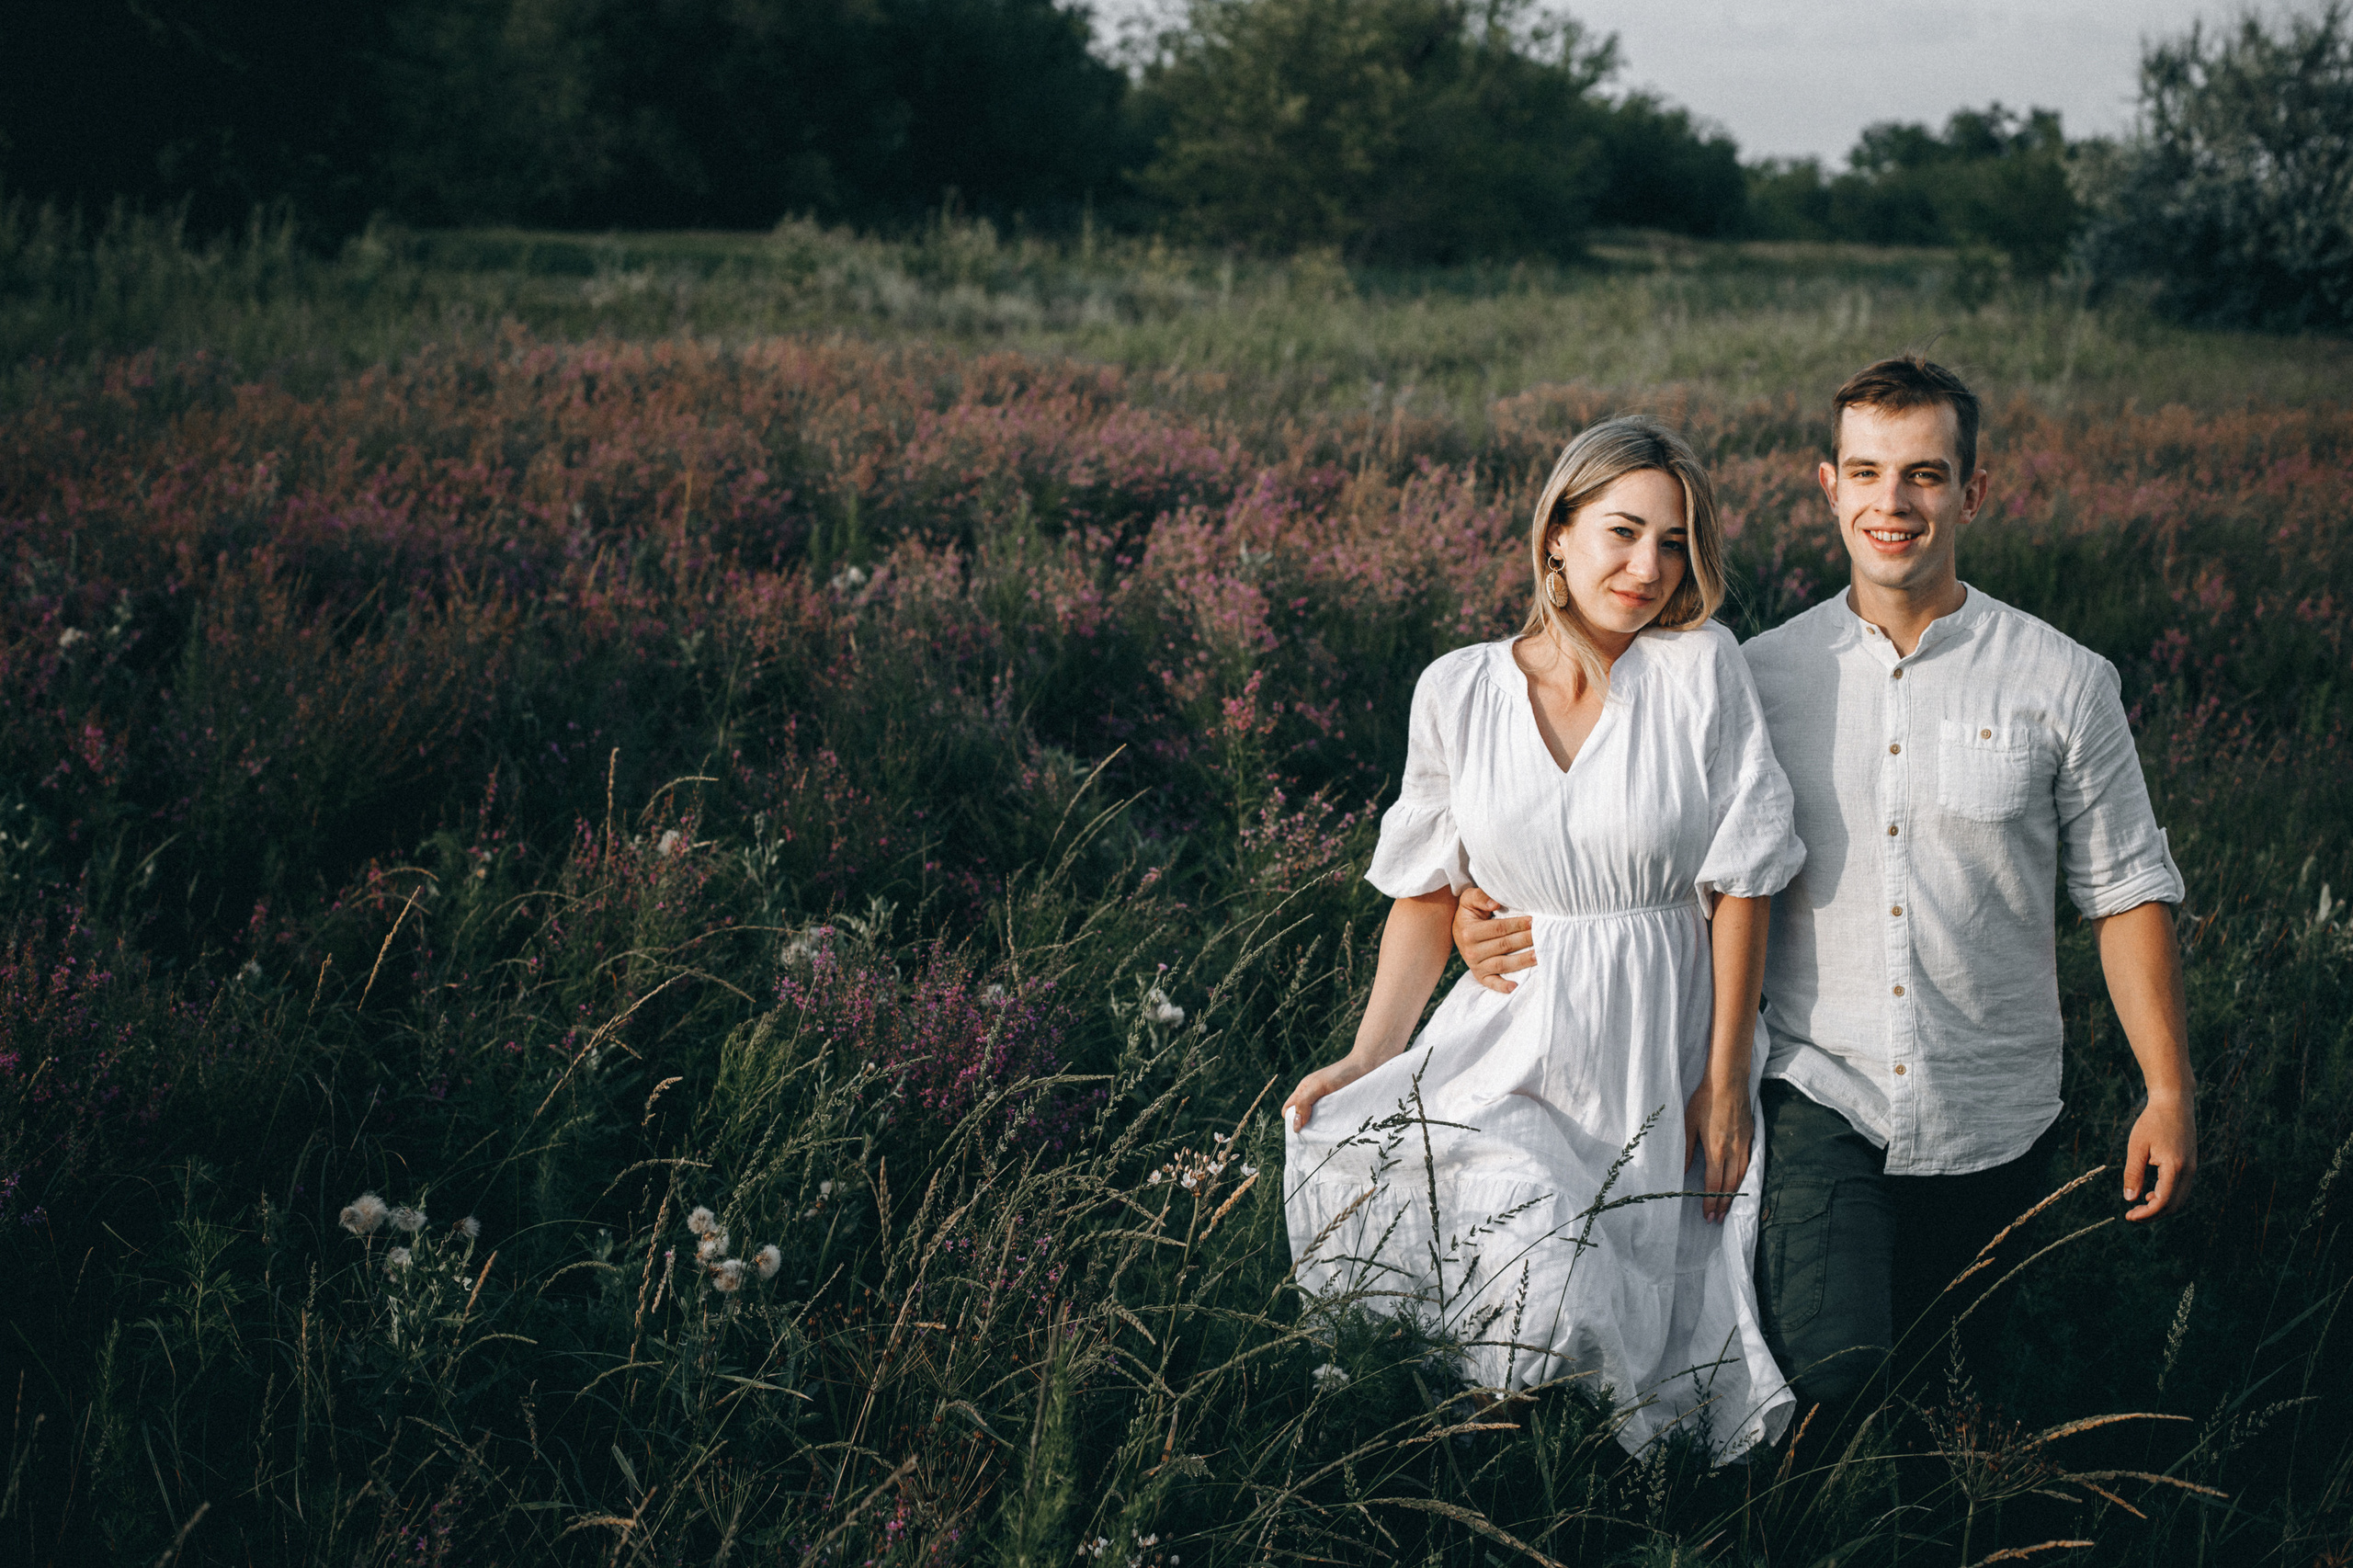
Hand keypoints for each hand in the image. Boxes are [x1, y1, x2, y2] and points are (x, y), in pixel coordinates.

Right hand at [1283, 1056, 1371, 1133]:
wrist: (1369, 1067)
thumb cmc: (1341, 1073)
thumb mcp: (1318, 1085)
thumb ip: (1304, 1102)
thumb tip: (1295, 1126)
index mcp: (1304, 1091)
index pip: (1289, 1110)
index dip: (1291, 1121)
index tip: (1300, 1132)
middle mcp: (1314, 1099)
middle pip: (1302, 1120)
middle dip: (1306, 1129)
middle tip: (1314, 1139)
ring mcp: (1328, 1107)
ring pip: (1318, 1124)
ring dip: (1320, 1131)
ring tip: (1326, 1138)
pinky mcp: (1342, 1112)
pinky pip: (1332, 1124)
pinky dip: (1333, 1129)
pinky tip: (1337, 1134)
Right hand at [1452, 885, 1534, 994]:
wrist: (1458, 929)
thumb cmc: (1469, 912)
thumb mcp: (1469, 899)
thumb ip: (1480, 896)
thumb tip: (1495, 903)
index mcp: (1469, 932)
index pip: (1499, 929)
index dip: (1517, 924)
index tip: (1533, 920)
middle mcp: (1471, 951)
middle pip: (1504, 946)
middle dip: (1525, 940)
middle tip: (1543, 935)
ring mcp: (1475, 965)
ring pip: (1502, 964)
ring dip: (1522, 961)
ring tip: (1539, 956)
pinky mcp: (1480, 975)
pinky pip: (1491, 983)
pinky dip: (1502, 987)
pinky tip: (1515, 987)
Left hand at [1682, 1077, 1752, 1223]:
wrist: (1728, 1082)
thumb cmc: (1705, 1101)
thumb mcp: (1688, 1124)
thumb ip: (1686, 1150)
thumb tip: (1681, 1172)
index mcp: (1716, 1150)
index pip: (1713, 1184)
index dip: (1710, 1202)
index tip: (1708, 1216)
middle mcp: (1733, 1152)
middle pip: (1729, 1186)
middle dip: (1723, 1205)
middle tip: (1717, 1220)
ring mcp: (1744, 1145)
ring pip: (1741, 1177)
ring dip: (1734, 1195)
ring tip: (1728, 1208)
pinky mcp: (1750, 1138)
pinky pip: (1748, 1165)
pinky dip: (1744, 1180)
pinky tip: (1740, 1185)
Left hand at [2123, 1094, 2195, 1220]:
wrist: (2174, 1103)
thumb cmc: (2152, 1122)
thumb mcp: (2137, 1147)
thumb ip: (2133, 1174)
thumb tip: (2130, 1199)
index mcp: (2174, 1167)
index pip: (2163, 1201)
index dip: (2147, 1213)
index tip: (2129, 1216)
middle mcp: (2188, 1171)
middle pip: (2174, 1205)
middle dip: (2153, 1214)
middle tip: (2132, 1215)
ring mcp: (2192, 1168)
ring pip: (2179, 1199)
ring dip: (2161, 1207)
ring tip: (2139, 1205)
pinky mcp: (2191, 1165)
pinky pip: (2181, 1189)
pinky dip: (2167, 1197)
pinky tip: (2150, 1193)